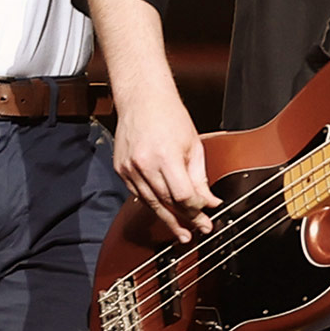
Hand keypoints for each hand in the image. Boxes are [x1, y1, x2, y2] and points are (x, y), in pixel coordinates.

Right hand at [113, 92, 219, 241]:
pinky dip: (152, 203)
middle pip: (167, 203)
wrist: (142, 98)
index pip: (183, 196)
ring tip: (180, 231)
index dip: (196, 210)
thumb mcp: (193, 145)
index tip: (205, 215)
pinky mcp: (120, 169)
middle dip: (184, 219)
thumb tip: (209, 202)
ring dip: (167, 218)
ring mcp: (129, 168)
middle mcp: (144, 164)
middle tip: (196, 231)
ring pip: (151, 202)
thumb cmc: (170, 116)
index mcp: (166, 156)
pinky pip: (138, 194)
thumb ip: (200, 178)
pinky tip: (163, 211)